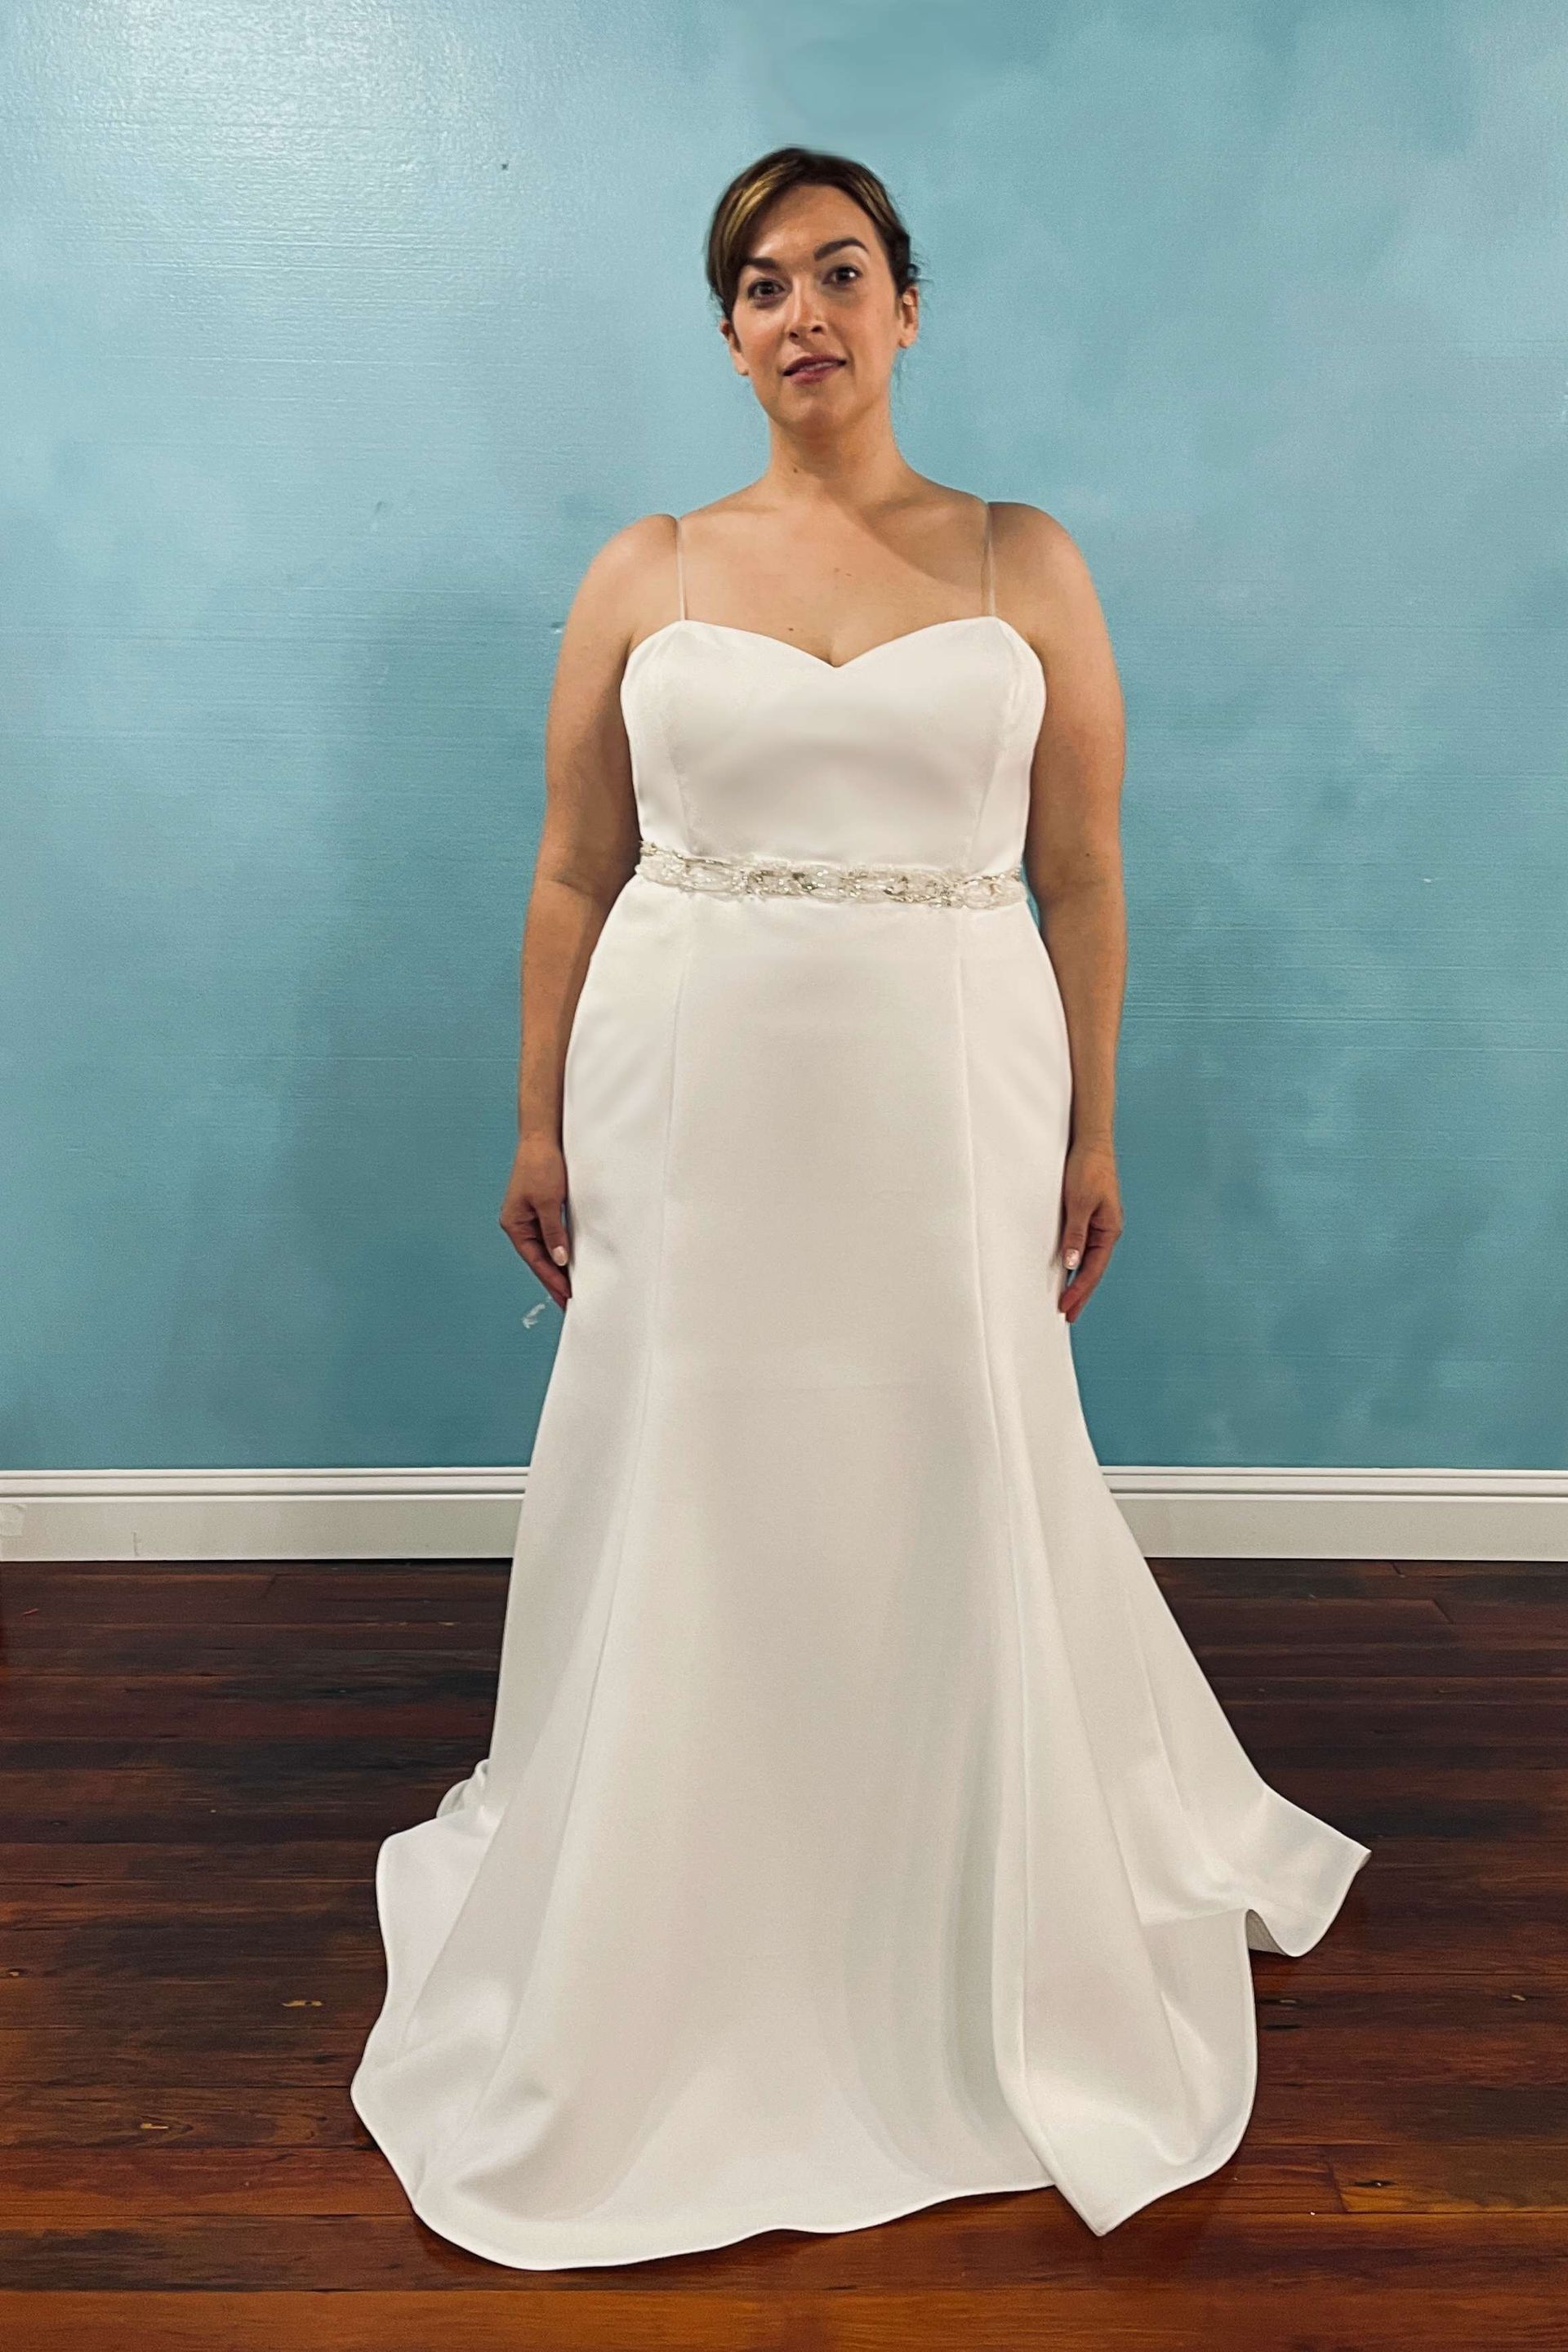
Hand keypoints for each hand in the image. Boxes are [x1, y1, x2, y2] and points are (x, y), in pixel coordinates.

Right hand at [499, 1136, 571, 1309]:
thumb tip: (559, 1259)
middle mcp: (519, 1223)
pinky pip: (550, 1235)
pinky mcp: (541, 1208)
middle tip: (570, 1300)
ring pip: (545, 1248)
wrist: (542, 1138)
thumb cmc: (541, 1165)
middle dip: (554, 1278)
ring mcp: (529, 1216)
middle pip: (538, 1258)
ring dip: (557, 1266)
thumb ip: (553, 1232)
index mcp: (514, 1224)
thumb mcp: (549, 1202)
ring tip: (571, 1286)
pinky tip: (569, 1259)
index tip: (566, 1297)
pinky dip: (559, 1248)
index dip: (552, 1279)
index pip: (536, 1260)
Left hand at [1057, 1140, 1122, 1323]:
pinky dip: (1075, 1262)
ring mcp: (1099, 1225)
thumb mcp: (1078, 1203)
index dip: (1079, 1290)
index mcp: (1109, 1230)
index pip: (1093, 1269)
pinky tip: (1067, 1271)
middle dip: (1080, 1293)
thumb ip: (1075, 1233)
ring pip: (1088, 1260)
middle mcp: (1106, 1231)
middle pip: (1093, 1269)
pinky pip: (1082, 1246)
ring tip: (1066, 1300)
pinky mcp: (1089, 1217)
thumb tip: (1071, 1263)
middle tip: (1067, 1315)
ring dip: (1078, 1280)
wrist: (1091, 1143)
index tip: (1066, 1307)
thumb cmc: (1088, 1169)